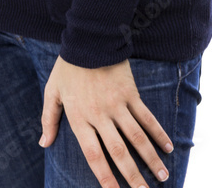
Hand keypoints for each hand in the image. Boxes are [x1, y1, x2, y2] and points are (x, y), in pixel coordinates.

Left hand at [39, 54, 172, 186]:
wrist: (88, 38)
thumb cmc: (68, 66)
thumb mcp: (52, 92)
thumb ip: (49, 119)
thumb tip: (44, 143)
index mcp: (79, 119)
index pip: (94, 157)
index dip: (105, 179)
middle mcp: (100, 116)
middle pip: (119, 154)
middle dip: (133, 178)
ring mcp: (117, 105)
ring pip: (137, 139)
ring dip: (150, 160)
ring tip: (163, 177)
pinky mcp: (131, 93)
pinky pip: (147, 117)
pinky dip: (158, 133)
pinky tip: (167, 147)